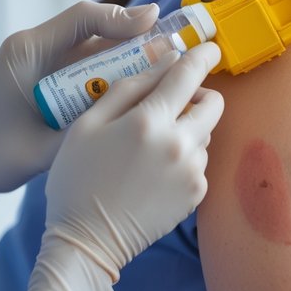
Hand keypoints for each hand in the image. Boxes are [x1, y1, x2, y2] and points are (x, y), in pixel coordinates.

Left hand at [0, 1, 160, 229]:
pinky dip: (115, 73)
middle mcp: (36, 49)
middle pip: (95, 31)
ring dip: (130, 56)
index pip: (80, 19)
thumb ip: (84, 129)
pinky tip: (144, 86)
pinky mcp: (51, 76)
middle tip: (177, 46)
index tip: (155, 21)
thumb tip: (136, 110)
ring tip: (170, 65)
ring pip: (97, 49)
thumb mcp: (41, 148)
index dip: (120, 17)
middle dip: (136, 37)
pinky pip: (89, 67)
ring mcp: (44, 62)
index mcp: (26, 53)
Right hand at [16, 41, 224, 290]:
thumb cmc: (77, 180)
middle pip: (213, 103)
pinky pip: (199, 163)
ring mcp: (192, 173)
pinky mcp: (196, 196)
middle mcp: (179, 145)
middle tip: (171, 102)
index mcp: (149, 122)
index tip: (208, 48)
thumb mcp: (87, 124)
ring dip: (187, 129)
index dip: (201, 55)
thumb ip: (127, 87)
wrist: (86, 242)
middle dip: (198, 95)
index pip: (188, 74)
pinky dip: (183, 159)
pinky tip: (153, 172)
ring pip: (205, 134)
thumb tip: (164, 62)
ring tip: (150, 146)